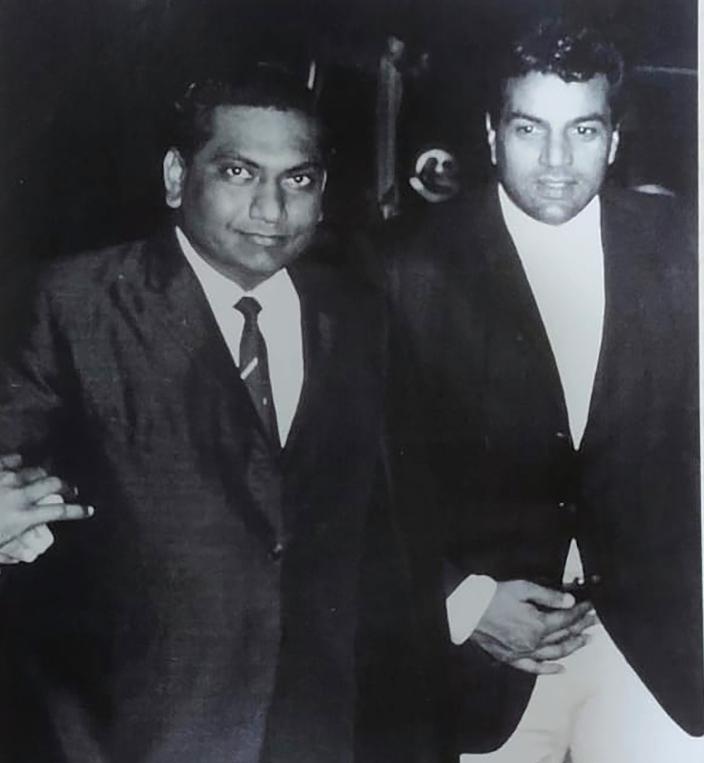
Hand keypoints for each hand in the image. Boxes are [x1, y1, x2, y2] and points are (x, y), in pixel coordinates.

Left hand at [0, 454, 92, 564]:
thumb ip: (11, 550)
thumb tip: (23, 552)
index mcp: (23, 517)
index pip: (60, 512)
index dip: (78, 511)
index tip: (90, 511)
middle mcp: (20, 494)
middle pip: (54, 483)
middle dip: (66, 486)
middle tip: (70, 490)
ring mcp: (5, 478)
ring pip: (35, 470)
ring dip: (44, 475)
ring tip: (45, 478)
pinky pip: (12, 460)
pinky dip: (20, 463)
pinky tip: (19, 466)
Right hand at [470, 579, 595, 674]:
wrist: (469, 610)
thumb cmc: (494, 597)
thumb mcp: (523, 589)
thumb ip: (548, 596)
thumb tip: (569, 602)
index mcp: (538, 625)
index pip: (566, 619)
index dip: (580, 612)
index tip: (590, 606)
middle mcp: (534, 643)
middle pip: (564, 636)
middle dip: (582, 628)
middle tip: (594, 623)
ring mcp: (523, 653)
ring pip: (554, 654)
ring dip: (572, 647)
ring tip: (585, 641)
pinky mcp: (512, 658)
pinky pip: (534, 668)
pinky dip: (549, 670)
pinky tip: (560, 669)